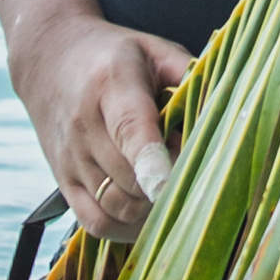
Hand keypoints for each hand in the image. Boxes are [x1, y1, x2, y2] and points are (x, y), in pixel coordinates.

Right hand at [10, 13, 192, 242]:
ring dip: (152, 210)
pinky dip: (127, 230)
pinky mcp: (63, 182)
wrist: (48, 59)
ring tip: (172, 188)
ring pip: (118, 207)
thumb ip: (190, 75)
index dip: (152, 161)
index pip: (130, 129)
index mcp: (113, 84)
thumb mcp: (154, 50)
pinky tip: (149, 214)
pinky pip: (96, 223)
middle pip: (131, 178)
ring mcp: (71, 158)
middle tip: (192, 168)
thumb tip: (231, 106)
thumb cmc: (114, 57)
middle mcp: (85, 125)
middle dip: (170, 185)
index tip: (169, 184)